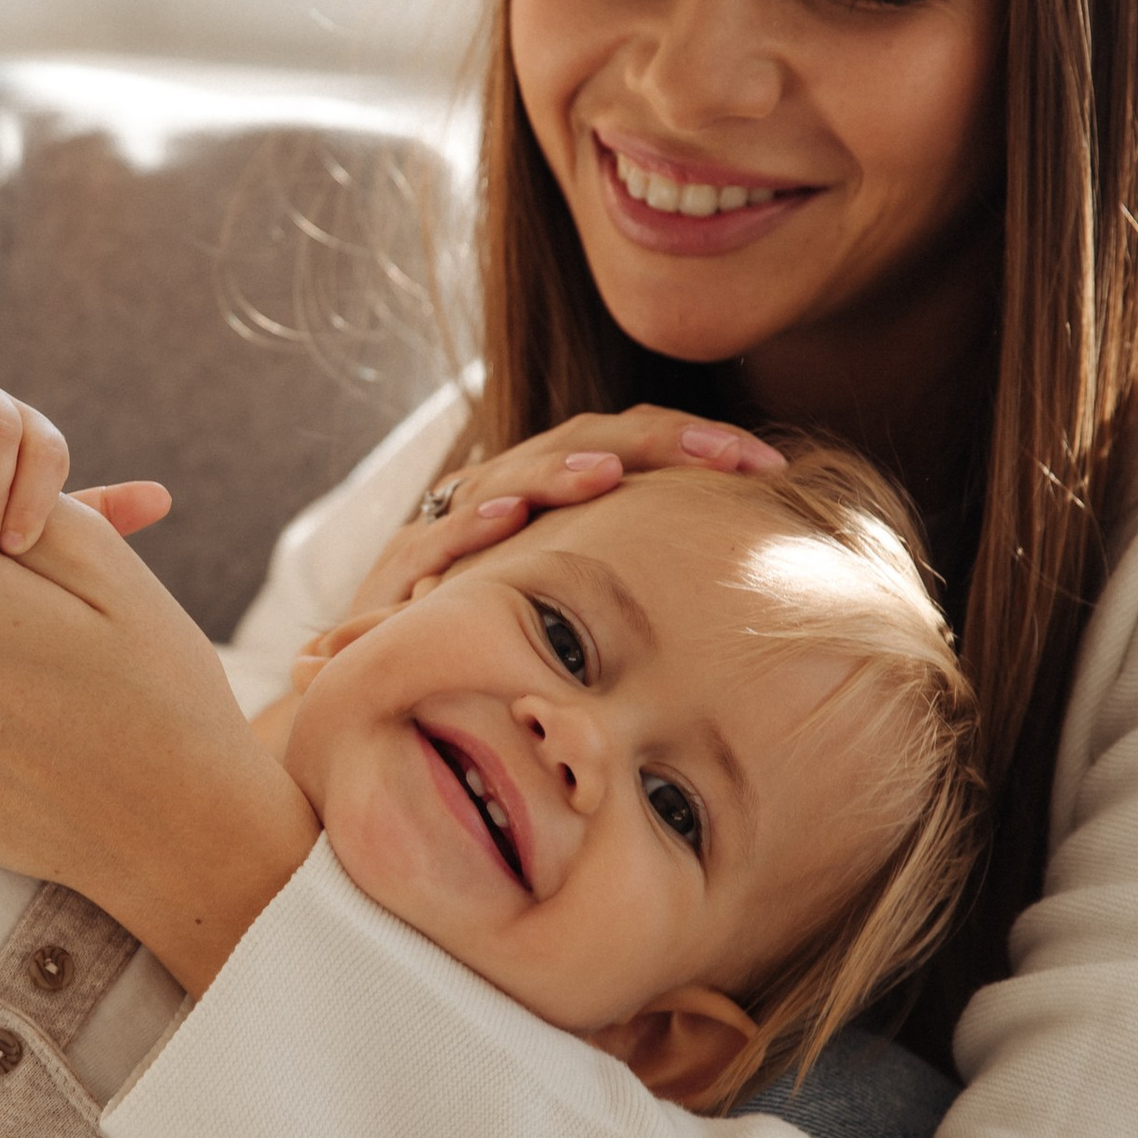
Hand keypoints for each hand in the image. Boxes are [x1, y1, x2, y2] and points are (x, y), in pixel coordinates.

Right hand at [306, 408, 787, 664]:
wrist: (370, 695)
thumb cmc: (488, 664)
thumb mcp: (572, 624)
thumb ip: (638, 601)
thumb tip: (747, 603)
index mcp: (553, 502)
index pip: (629, 449)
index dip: (693, 445)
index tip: (768, 466)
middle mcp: (501, 498)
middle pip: (584, 445)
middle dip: (657, 442)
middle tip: (728, 454)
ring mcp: (449, 529)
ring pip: (511, 476)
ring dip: (562, 470)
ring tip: (612, 474)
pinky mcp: (398, 572)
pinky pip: (438, 537)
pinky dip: (473, 520)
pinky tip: (510, 515)